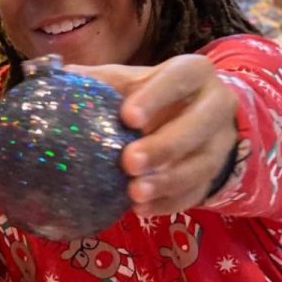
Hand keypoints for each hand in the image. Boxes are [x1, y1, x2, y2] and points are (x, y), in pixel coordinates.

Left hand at [66, 55, 237, 216]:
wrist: (198, 115)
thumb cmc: (155, 93)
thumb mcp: (134, 79)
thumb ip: (104, 79)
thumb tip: (62, 77)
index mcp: (195, 72)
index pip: (182, 78)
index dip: (157, 96)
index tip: (128, 116)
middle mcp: (216, 106)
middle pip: (198, 126)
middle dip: (163, 146)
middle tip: (128, 162)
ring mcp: (220, 143)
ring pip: (200, 165)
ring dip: (166, 182)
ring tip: (133, 193)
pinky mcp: (214, 174)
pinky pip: (196, 192)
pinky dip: (168, 203)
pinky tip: (141, 209)